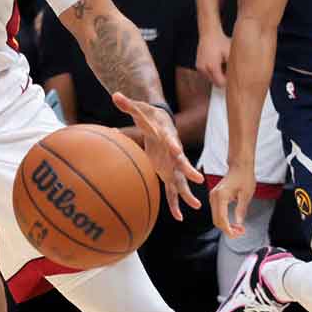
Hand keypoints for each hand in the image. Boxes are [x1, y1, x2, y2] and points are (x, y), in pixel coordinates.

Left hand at [111, 92, 202, 220]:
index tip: (177, 150)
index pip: (171, 140)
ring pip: (181, 180)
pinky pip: (173, 189)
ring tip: (197, 206)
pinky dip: (175, 202)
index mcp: (167, 136)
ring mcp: (172, 164)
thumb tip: (115, 94)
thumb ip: (128, 104)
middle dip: (188, 171)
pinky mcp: (168, 171)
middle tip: (197, 179)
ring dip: (187, 193)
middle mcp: (173, 152)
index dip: (174, 145)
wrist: (161, 122)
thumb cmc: (150, 117)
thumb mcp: (140, 109)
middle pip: (182, 162)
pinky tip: (178, 217)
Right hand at [196, 29, 230, 87]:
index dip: (228, 82)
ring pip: (210, 79)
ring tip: (222, 64)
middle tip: (229, 70)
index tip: (233, 77)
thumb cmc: (221, 42)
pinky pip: (206, 74)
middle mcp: (203, 68)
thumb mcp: (230, 54)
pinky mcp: (198, 66)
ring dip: (217, 76)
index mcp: (212, 66)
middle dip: (223, 79)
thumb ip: (233, 68)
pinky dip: (212, 72)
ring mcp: (199, 67)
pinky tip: (216, 63)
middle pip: (215, 83)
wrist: (209, 34)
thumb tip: (239, 78)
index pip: (221, 83)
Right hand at [209, 166, 255, 238]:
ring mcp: (213, 197)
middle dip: (228, 229)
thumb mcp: (246, 195)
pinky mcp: (215, 197)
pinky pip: (217, 213)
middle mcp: (214, 197)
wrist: (240, 166)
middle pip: (216, 220)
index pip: (221, 218)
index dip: (229, 229)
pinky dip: (224, 220)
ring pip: (216, 218)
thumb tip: (239, 224)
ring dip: (226, 225)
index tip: (237, 234)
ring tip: (239, 228)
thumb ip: (241, 210)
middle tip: (241, 232)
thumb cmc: (244, 177)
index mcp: (221, 196)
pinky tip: (233, 222)